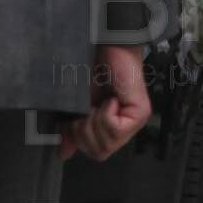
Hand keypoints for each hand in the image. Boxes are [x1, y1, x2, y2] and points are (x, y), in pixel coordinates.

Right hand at [61, 44, 151, 161]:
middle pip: (99, 152)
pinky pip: (115, 129)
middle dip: (84, 131)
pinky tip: (110, 99)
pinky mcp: (140, 113)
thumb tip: (63, 153)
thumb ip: (70, 130)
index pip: (95, 152)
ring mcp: (135, 122)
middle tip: (88, 108)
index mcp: (110, 129)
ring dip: (94, 122)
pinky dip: (106, 113)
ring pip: (107, 144)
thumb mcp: (75, 106)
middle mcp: (125, 129)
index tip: (77, 116)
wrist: (104, 48)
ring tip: (98, 103)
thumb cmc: (90, 72)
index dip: (79, 138)